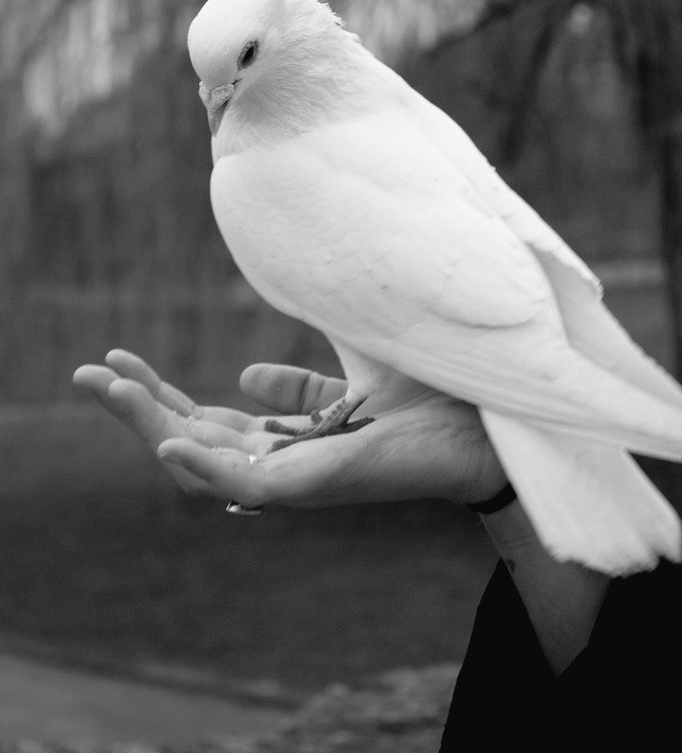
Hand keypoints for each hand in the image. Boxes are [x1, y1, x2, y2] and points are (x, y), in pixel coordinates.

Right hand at [73, 350, 505, 508]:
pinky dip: (203, 464)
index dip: (158, 395)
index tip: (118, 359)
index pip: (205, 422)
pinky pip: (245, 483)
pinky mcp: (316, 487)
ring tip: (108, 389)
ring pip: (202, 463)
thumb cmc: (425, 397)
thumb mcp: (347, 379)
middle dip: (135, 410)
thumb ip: (298, 390)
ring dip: (150, 426)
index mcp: (286, 442)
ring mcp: (295, 481)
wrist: (485, 420)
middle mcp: (282, 465)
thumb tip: (246, 378)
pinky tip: (166, 436)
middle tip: (85, 375)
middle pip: (190, 442)